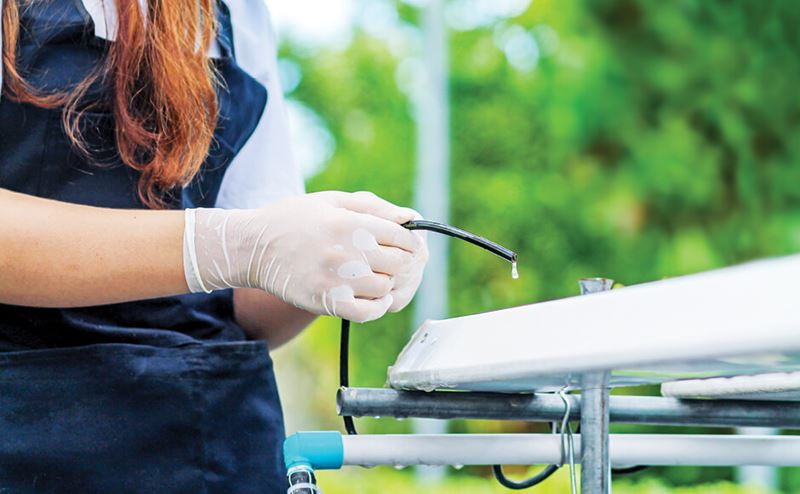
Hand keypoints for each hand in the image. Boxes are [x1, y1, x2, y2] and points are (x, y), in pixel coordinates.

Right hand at [183, 191, 428, 322]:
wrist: (252, 247)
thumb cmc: (294, 219)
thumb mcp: (332, 201)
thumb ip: (373, 207)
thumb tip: (410, 217)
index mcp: (351, 223)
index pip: (404, 237)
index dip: (411, 241)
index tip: (406, 244)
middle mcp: (346, 251)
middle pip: (399, 263)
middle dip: (402, 262)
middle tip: (392, 262)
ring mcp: (336, 279)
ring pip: (385, 288)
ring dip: (386, 283)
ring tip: (375, 276)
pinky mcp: (325, 302)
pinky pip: (367, 313)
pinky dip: (377, 307)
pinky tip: (372, 297)